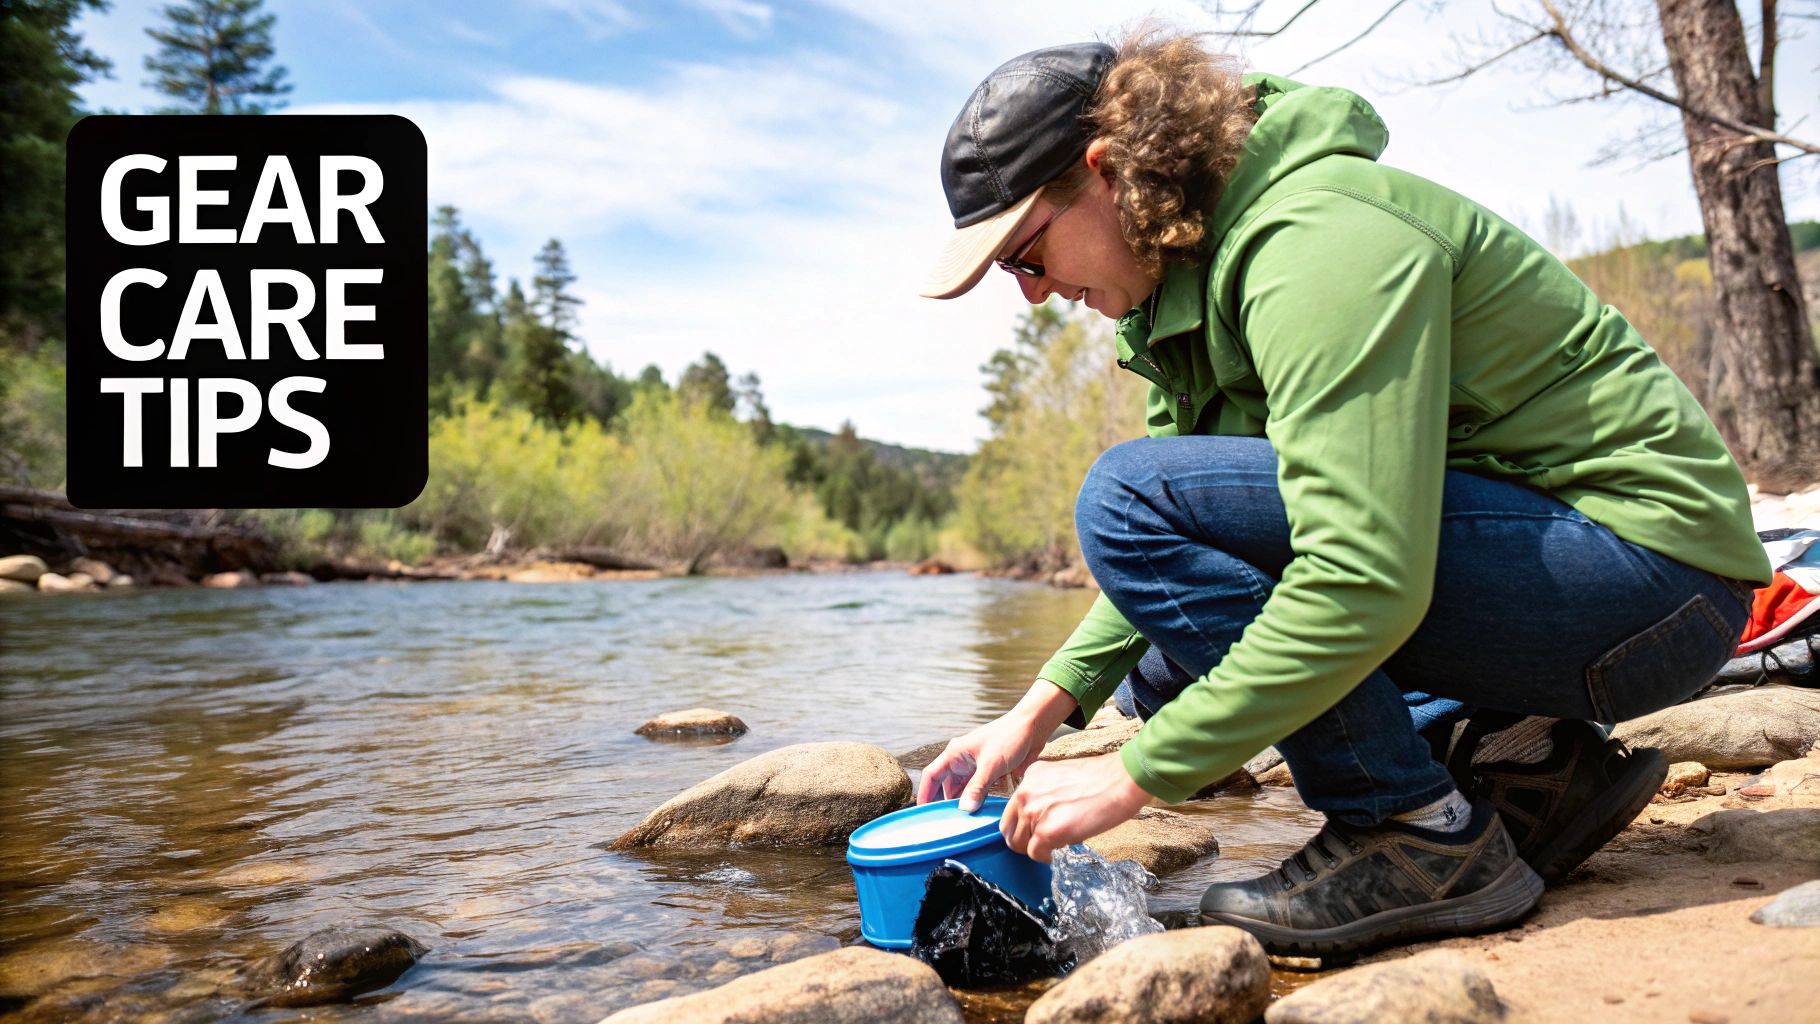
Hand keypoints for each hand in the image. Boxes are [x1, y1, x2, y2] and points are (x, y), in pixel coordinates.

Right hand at [917, 680, 1077, 811]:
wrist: (1033, 727)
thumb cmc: (1009, 736)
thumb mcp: (991, 764)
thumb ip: (977, 787)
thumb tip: (965, 809)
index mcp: (955, 753)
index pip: (932, 775)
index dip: (925, 794)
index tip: (924, 812)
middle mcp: (963, 761)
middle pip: (946, 787)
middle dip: (946, 804)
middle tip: (947, 824)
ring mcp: (976, 768)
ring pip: (963, 791)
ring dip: (964, 804)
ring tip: (963, 822)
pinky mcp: (990, 774)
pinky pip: (979, 792)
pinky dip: (978, 802)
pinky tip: (980, 814)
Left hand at [999, 751, 1154, 862]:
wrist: (1122, 780)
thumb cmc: (1102, 779)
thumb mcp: (1062, 777)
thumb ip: (1045, 794)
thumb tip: (1041, 818)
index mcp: (1030, 777)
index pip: (1012, 810)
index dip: (1022, 825)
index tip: (1033, 831)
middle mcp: (1026, 792)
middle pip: (1009, 829)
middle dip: (1023, 841)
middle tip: (1041, 845)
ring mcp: (1034, 812)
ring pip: (1020, 844)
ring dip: (1035, 849)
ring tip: (1055, 844)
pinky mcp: (1047, 831)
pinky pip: (1036, 854)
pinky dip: (1047, 857)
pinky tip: (1060, 849)